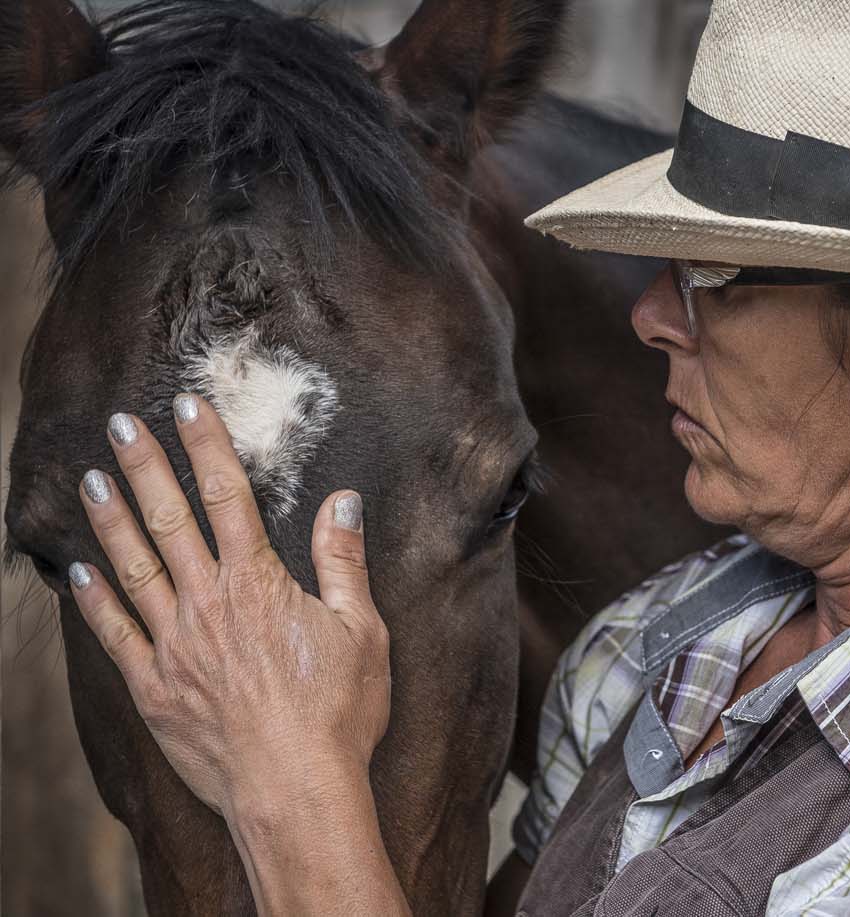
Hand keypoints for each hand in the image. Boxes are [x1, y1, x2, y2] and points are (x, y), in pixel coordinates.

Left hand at [67, 394, 390, 818]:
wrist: (295, 789)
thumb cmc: (338, 713)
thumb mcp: (362, 630)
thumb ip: (342, 561)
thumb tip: (342, 500)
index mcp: (259, 584)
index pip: (228, 496)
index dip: (206, 445)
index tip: (187, 405)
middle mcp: (208, 603)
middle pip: (169, 519)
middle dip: (143, 466)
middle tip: (119, 424)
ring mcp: (174, 645)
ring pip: (132, 568)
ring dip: (110, 520)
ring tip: (90, 481)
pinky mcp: (154, 687)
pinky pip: (114, 634)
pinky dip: (94, 601)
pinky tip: (78, 573)